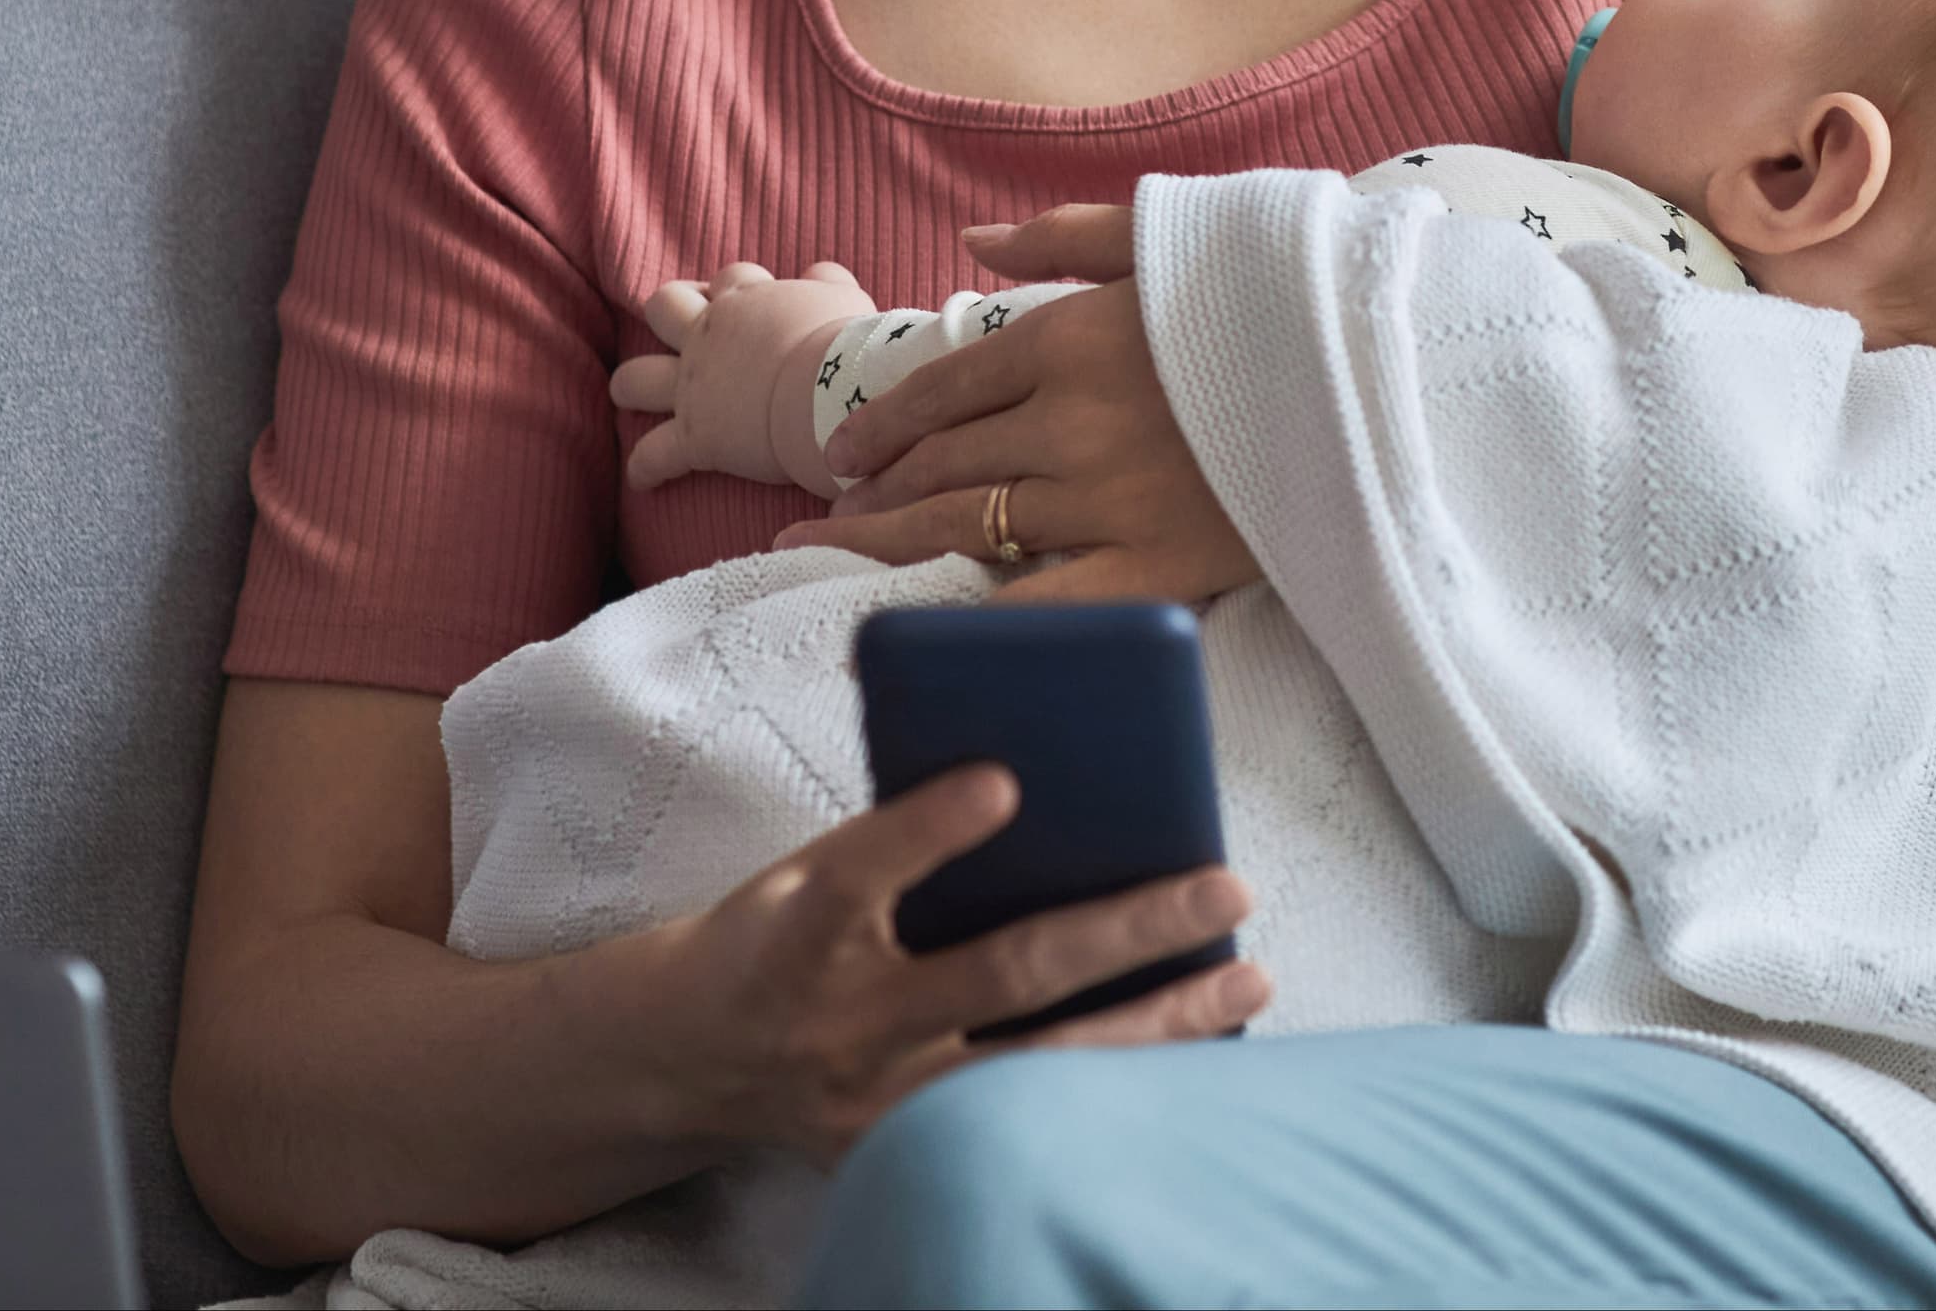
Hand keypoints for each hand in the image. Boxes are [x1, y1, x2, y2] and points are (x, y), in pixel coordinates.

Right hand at [607, 761, 1268, 1167]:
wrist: (686, 1058)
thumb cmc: (776, 934)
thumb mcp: (806, 868)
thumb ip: (901, 839)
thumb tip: (1034, 783)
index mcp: (804, 926)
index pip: (865, 872)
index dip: (932, 827)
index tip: (1007, 780)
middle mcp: (848, 1018)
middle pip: (1000, 975)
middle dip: (1125, 931)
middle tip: (1225, 885)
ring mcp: (883, 1100)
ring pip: (1040, 1067)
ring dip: (1157, 1024)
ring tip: (1249, 977)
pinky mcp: (906, 1155)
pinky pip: (1034, 1123)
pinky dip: (1120, 1089)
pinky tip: (1196, 1050)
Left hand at [616, 259, 873, 493]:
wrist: (831, 393)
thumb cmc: (844, 344)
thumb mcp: (843, 299)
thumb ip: (827, 282)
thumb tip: (815, 275)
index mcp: (746, 299)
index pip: (731, 278)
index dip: (738, 288)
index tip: (749, 302)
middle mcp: (708, 336)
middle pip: (665, 306)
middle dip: (669, 314)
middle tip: (685, 330)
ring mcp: (693, 386)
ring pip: (636, 377)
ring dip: (633, 383)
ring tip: (631, 394)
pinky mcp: (694, 435)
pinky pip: (654, 455)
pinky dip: (646, 467)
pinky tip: (642, 480)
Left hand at [775, 206, 1261, 608]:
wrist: (1385, 380)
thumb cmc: (1279, 303)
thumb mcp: (1173, 242)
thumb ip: (1064, 239)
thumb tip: (969, 241)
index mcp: (1066, 337)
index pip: (941, 387)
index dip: (880, 424)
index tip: (844, 454)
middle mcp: (1067, 422)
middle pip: (940, 462)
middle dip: (875, 489)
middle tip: (833, 512)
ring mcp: (1104, 500)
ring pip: (964, 527)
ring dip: (893, 541)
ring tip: (847, 553)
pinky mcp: (1150, 569)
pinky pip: (1036, 603)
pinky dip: (970, 616)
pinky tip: (921, 626)